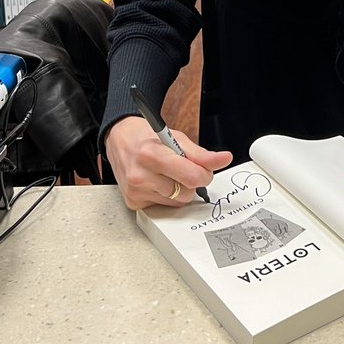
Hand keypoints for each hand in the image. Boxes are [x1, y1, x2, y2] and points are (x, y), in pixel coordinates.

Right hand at [106, 116, 231, 210]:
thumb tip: (224, 159)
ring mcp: (136, 192)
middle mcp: (140, 175)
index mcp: (152, 155)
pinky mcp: (133, 203)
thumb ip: (201, 153)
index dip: (205, 174)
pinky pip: (165, 207)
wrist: (119, 139)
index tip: (205, 169)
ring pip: (178, 202)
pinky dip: (167, 196)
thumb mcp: (176, 138)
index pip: (192, 177)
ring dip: (179, 190)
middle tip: (183, 168)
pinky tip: (157, 182)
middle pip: (186, 192)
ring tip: (167, 173)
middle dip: (191, 181)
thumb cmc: (147, 137)